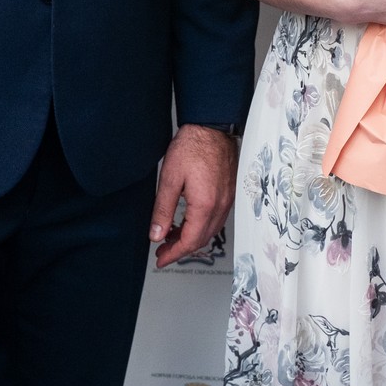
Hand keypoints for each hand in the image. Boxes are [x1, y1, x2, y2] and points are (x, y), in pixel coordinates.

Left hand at [151, 123, 238, 267]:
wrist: (212, 125)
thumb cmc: (192, 146)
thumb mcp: (169, 178)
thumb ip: (162, 210)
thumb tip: (156, 235)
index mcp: (205, 205)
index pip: (189, 241)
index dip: (173, 254)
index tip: (161, 259)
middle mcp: (220, 205)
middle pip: (202, 240)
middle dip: (181, 249)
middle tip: (162, 250)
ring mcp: (227, 199)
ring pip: (210, 230)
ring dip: (191, 238)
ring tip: (171, 235)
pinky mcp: (229, 192)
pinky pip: (216, 218)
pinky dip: (201, 225)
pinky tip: (188, 220)